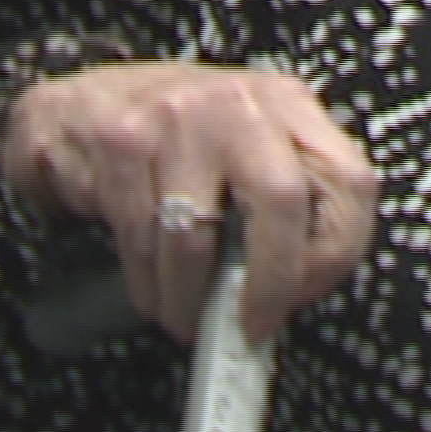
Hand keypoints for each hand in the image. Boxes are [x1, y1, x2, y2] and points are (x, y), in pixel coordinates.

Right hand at [0, 60, 376, 346]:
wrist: (80, 108)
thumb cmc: (180, 137)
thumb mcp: (252, 148)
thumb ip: (289, 201)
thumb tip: (300, 288)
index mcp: (291, 107)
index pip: (350, 181)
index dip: (337, 252)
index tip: (306, 293)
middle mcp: (242, 107)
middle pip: (284, 203)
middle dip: (270, 283)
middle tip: (253, 325)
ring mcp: (179, 121)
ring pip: (198, 238)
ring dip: (192, 301)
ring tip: (190, 316)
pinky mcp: (122, 145)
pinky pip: (143, 241)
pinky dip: (151, 287)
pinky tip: (156, 292)